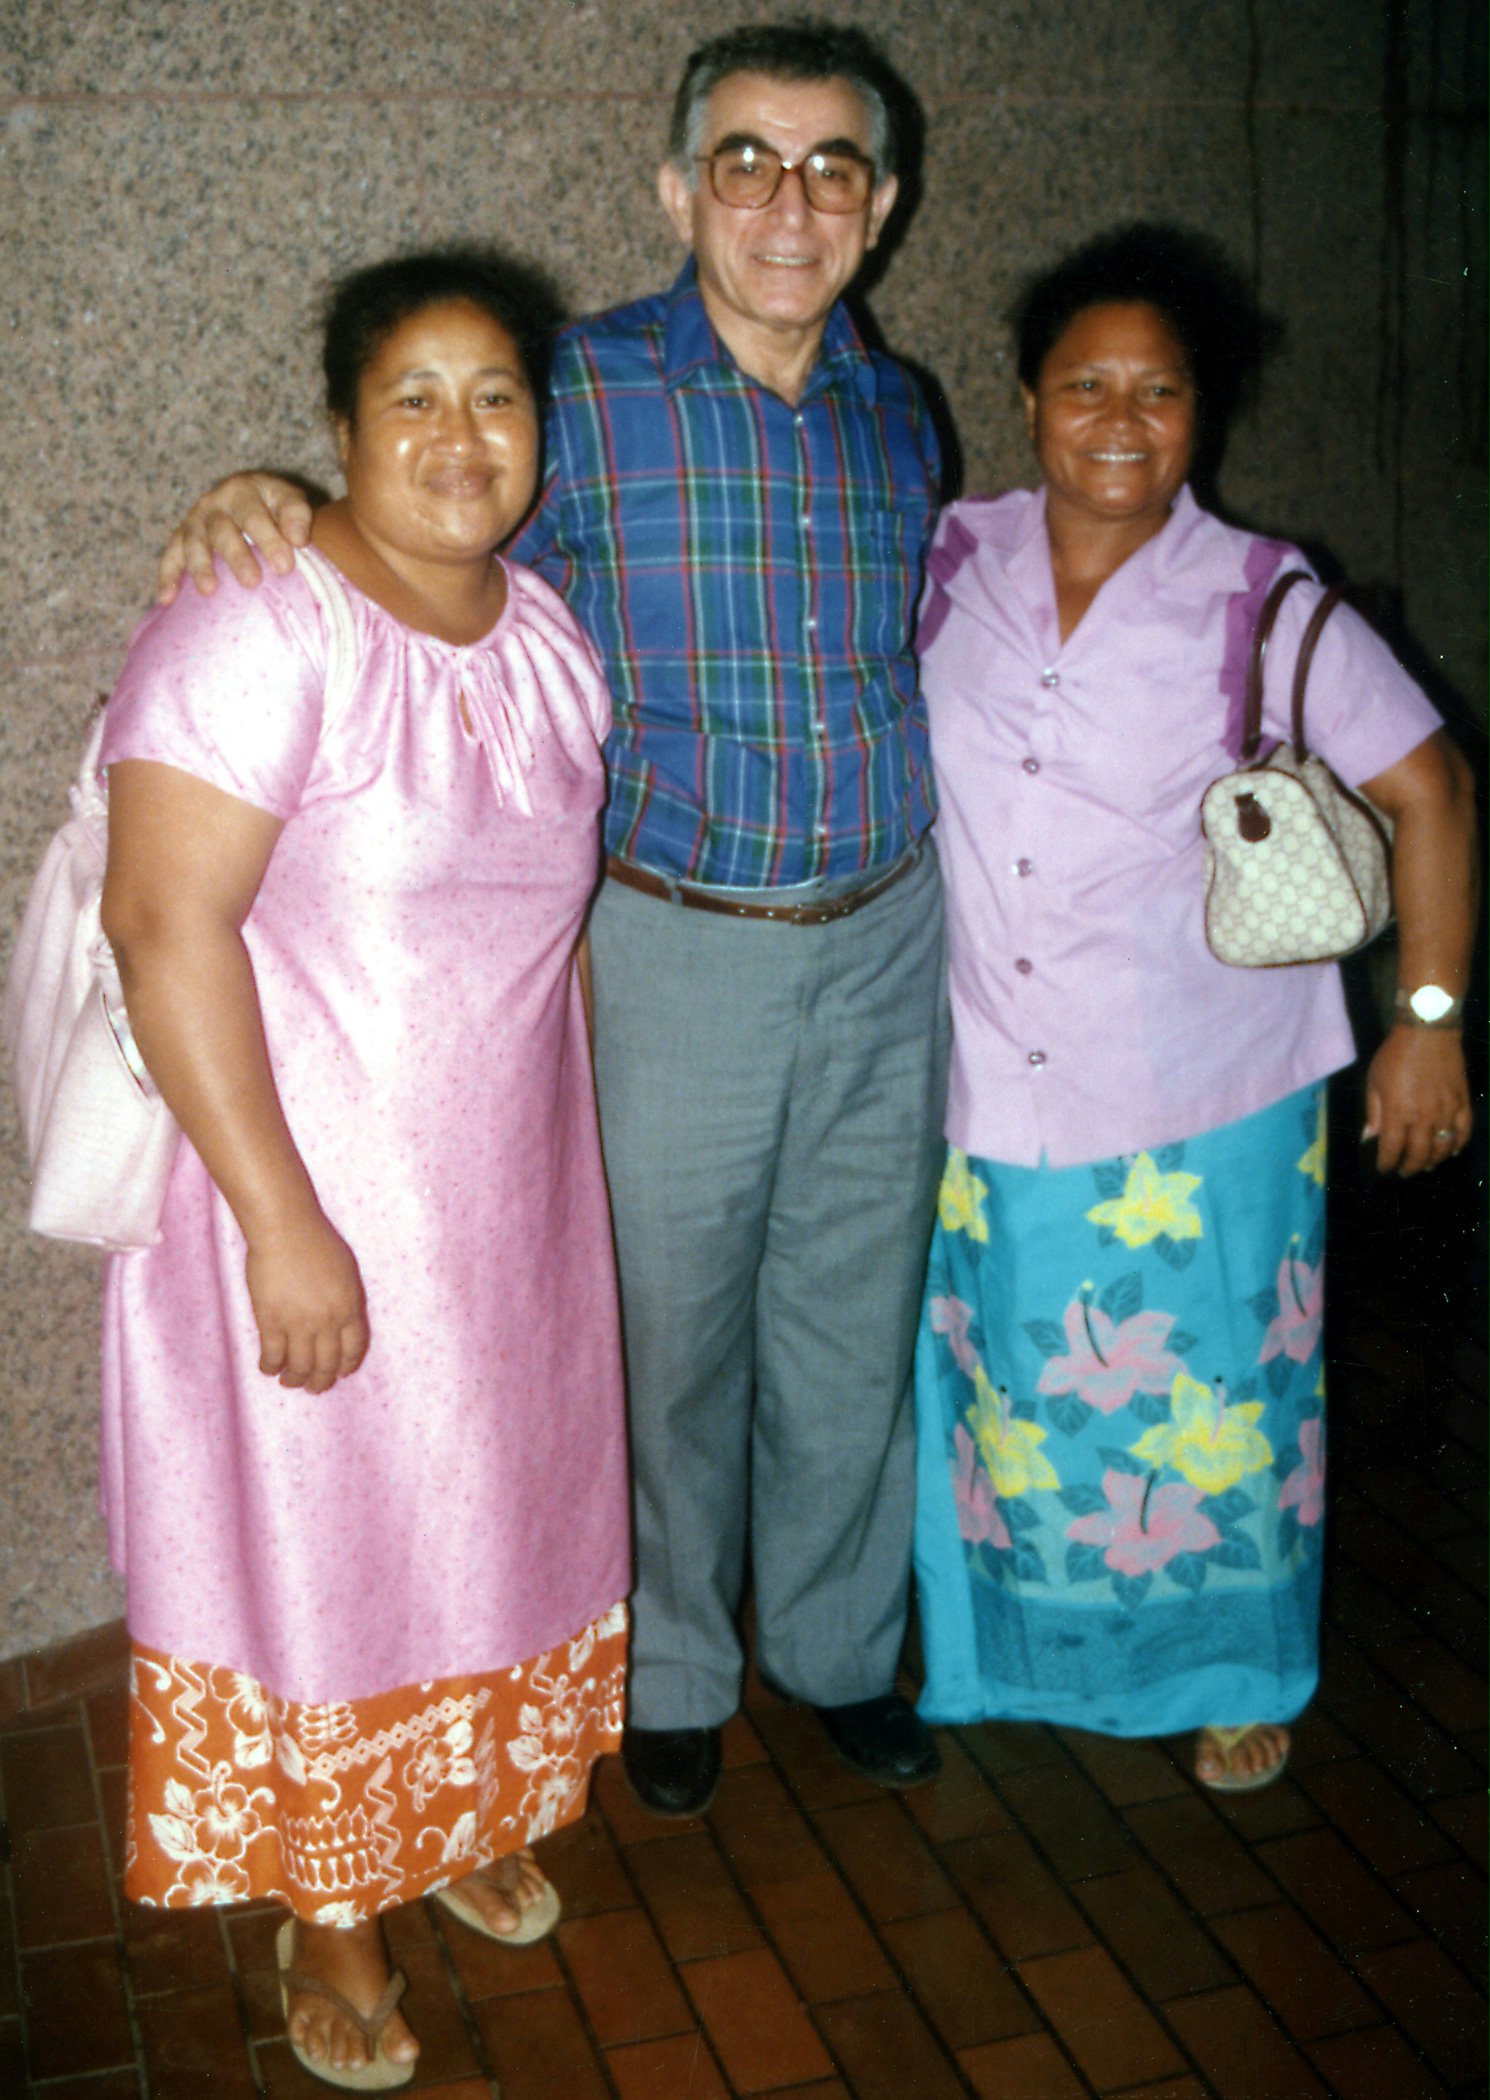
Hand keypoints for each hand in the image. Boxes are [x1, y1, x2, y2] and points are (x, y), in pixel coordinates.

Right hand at [156, 473, 312, 602]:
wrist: (253, 501)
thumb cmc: (275, 508)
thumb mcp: (290, 501)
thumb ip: (297, 515)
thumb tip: (298, 539)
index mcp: (242, 491)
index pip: (254, 515)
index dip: (268, 540)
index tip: (285, 567)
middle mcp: (214, 503)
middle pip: (222, 530)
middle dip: (236, 557)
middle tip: (252, 582)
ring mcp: (194, 520)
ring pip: (193, 542)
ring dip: (200, 566)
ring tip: (209, 591)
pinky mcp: (180, 538)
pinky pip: (170, 556)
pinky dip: (168, 576)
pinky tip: (167, 599)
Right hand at [244, 1212, 368, 1392]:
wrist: (286, 1228)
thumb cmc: (316, 1241)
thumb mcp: (346, 1271)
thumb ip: (345, 1299)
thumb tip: (341, 1322)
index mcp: (350, 1307)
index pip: (353, 1349)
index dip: (346, 1366)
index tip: (340, 1373)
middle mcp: (328, 1321)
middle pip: (327, 1364)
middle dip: (320, 1381)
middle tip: (314, 1388)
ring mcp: (299, 1323)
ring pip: (299, 1367)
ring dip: (294, 1380)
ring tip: (289, 1381)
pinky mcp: (271, 1321)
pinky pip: (272, 1356)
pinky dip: (270, 1367)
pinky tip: (268, 1368)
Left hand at [1363, 1026, 1472, 1176]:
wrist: (1428, 1032)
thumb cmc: (1395, 1055)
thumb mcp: (1374, 1081)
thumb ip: (1374, 1112)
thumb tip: (1370, 1137)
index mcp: (1399, 1113)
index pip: (1393, 1149)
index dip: (1387, 1163)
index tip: (1384, 1168)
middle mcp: (1424, 1117)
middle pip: (1420, 1154)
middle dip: (1410, 1167)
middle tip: (1405, 1172)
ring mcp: (1447, 1111)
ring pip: (1443, 1147)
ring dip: (1434, 1161)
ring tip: (1427, 1166)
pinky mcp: (1463, 1102)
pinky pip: (1464, 1131)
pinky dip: (1459, 1145)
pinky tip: (1452, 1151)